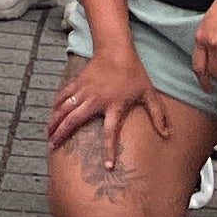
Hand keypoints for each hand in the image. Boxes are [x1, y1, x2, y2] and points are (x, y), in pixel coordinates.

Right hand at [46, 44, 169, 179]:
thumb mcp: (149, 94)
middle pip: (74, 120)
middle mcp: (95, 100)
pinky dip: (56, 105)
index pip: (110, 133)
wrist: (116, 50)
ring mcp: (84, 91)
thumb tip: (168, 134)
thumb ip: (158, 115)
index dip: (109, 150)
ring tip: (48, 134)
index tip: (108, 165)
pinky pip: (63, 96)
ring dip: (55, 122)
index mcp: (114, 106)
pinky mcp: (77, 82)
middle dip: (62, 134)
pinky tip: (52, 113)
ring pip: (65, 109)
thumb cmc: (134, 73)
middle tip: (53, 146)